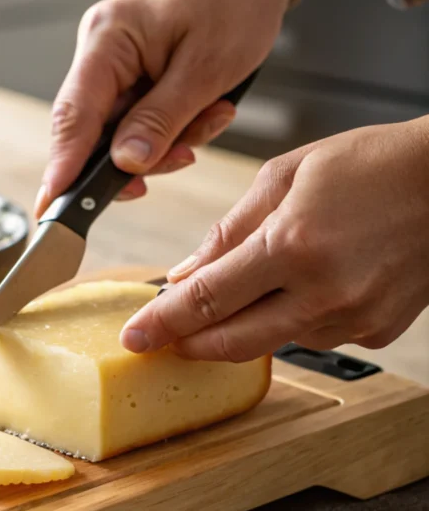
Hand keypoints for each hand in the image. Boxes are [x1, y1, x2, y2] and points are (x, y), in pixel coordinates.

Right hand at [36, 0, 293, 215]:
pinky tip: (205, 111)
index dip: (62, 166)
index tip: (52, 206)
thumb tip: (125, 164)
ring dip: (166, 143)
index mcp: (108, 38)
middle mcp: (100, 53)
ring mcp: (114, 68)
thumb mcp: (207, 66)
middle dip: (138, 157)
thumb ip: (161, 119)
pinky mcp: (131, 79)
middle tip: (183, 157)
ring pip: (120, 136)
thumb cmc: (235, 0)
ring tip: (211, 117)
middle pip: (94, 133)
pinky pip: (138, 125)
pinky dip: (172, 130)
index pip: (73, 115)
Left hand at [120, 118, 428, 359]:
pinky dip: (288, 321)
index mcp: (294, 245)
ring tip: (236, 297)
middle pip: (231, 342)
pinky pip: (311, 337)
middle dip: (189, 344)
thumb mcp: (287, 176)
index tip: (135, 337)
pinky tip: (295, 291)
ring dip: (239, 329)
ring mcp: (354, 317)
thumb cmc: (374, 166)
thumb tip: (185, 274)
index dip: (163, 324)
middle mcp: (324, 291)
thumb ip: (229, 231)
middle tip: (163, 338)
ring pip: (270, 343)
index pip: (207, 300)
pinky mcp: (376, 331)